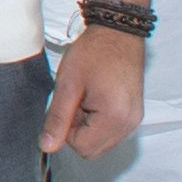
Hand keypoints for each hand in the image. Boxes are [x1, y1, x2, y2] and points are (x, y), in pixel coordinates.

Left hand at [40, 25, 149, 161]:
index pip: (81, 147)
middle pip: (92, 149)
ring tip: (86, 97)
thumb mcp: (68, 85)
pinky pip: (110, 130)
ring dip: (87, 125)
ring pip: (100, 141)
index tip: (67, 105)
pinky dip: (98, 120)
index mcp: (115, 118)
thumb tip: (48, 146)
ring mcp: (134, 119)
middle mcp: (129, 123)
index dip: (66, 130)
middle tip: (76, 101)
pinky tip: (95, 97)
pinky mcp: (133, 113)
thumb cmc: (95, 52)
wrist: (117, 32)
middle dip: (77, 130)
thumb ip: (57, 119)